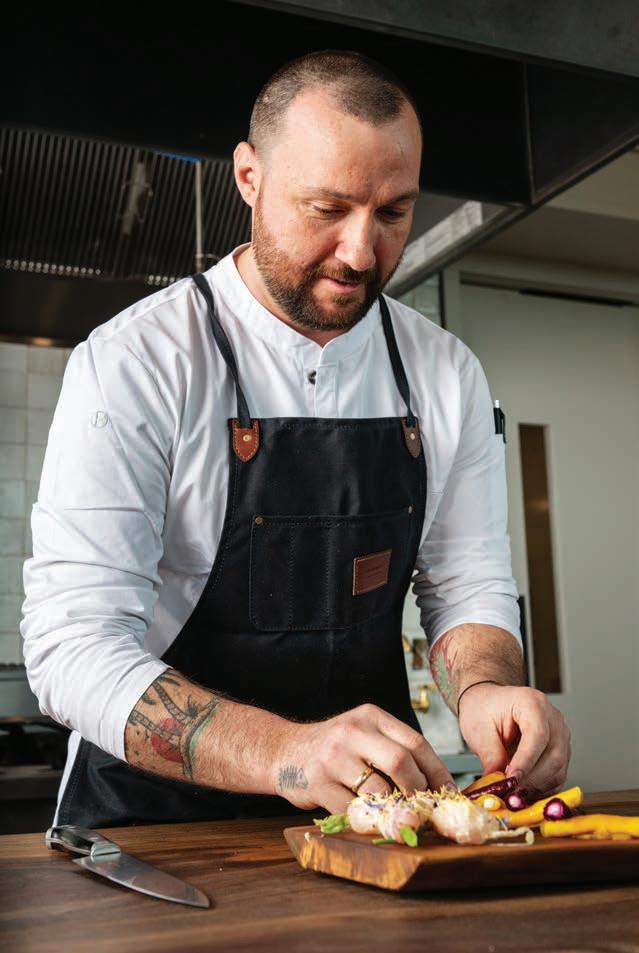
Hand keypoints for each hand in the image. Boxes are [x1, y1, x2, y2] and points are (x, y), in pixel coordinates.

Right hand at [275, 703, 453, 813]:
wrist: (283, 751)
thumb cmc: (333, 747)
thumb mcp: (362, 734)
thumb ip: (392, 749)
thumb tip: (434, 782)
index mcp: (370, 716)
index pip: (415, 742)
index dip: (437, 770)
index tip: (449, 791)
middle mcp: (352, 731)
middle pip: (400, 762)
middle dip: (418, 789)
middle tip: (424, 806)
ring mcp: (333, 757)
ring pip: (378, 790)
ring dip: (395, 809)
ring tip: (401, 815)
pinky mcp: (318, 784)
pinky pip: (354, 809)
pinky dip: (370, 820)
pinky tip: (374, 820)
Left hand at [457, 683, 570, 792]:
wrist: (489, 703)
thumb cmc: (484, 708)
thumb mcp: (478, 729)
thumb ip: (490, 755)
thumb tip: (499, 784)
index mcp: (532, 703)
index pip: (537, 736)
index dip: (526, 761)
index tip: (512, 779)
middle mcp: (552, 718)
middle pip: (554, 755)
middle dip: (532, 779)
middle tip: (510, 793)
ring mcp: (560, 734)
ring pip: (559, 769)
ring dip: (537, 786)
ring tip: (514, 794)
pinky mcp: (561, 750)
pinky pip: (558, 775)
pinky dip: (542, 788)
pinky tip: (523, 792)